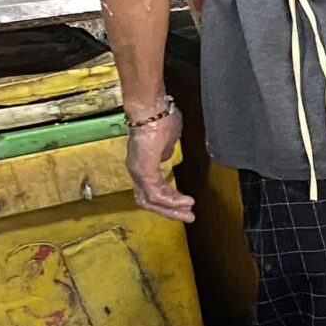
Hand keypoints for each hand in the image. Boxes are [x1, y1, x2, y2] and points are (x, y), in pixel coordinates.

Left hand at [125, 105, 195, 222]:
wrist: (152, 109)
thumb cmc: (160, 118)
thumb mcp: (167, 140)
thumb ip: (166, 152)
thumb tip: (167, 157)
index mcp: (141, 162)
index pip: (151, 189)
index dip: (168, 199)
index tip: (184, 204)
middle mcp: (135, 169)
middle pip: (149, 201)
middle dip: (170, 211)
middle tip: (188, 216)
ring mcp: (138, 171)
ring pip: (151, 200)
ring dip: (171, 209)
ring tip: (189, 211)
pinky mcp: (143, 170)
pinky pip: (156, 193)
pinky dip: (171, 200)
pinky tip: (185, 201)